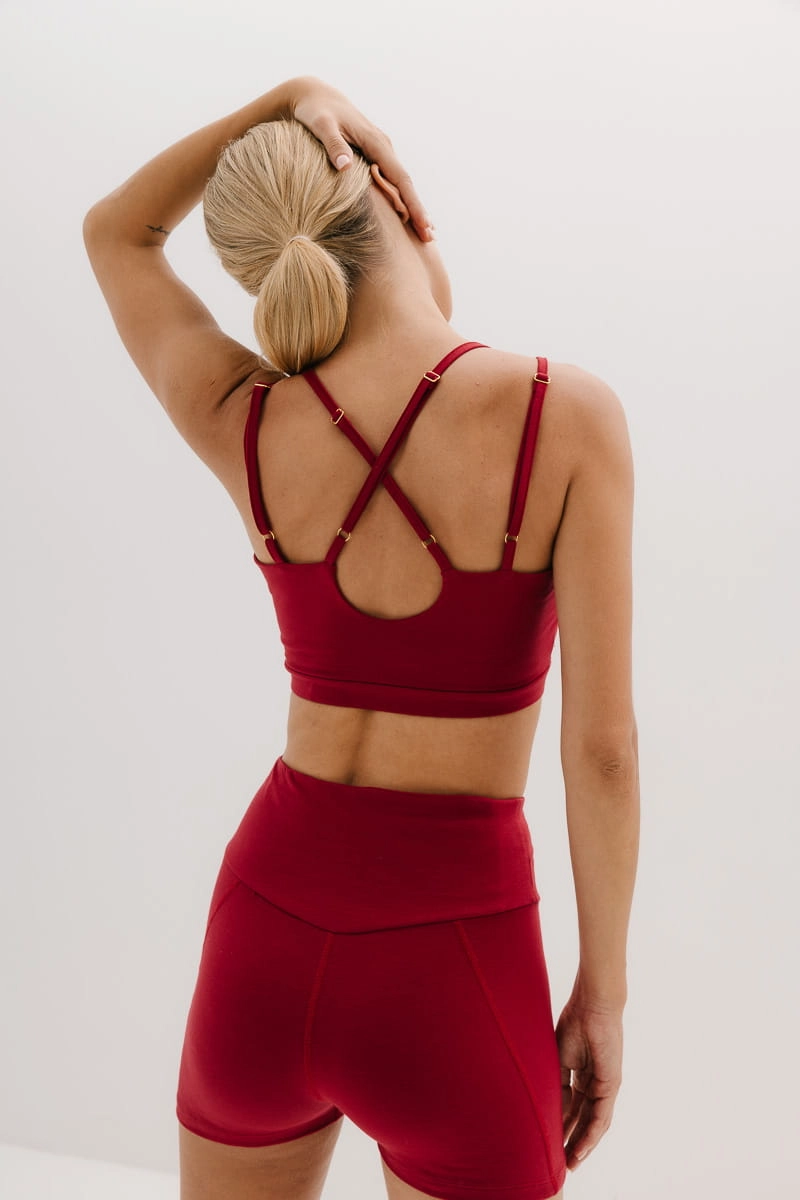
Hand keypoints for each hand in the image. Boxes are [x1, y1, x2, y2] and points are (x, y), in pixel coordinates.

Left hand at [285, 75, 434, 243]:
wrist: (314, 96)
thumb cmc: (315, 112)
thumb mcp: (321, 125)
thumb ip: (333, 145)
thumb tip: (345, 167)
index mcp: (376, 143)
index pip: (400, 179)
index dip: (412, 204)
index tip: (422, 225)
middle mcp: (384, 147)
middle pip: (407, 185)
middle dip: (419, 211)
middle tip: (429, 238)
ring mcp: (381, 152)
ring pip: (402, 184)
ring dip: (414, 208)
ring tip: (423, 234)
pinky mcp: (375, 156)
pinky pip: (393, 181)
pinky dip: (402, 199)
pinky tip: (406, 216)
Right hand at [555, 995, 623, 1171]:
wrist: (591, 1004)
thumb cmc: (574, 1022)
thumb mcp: (557, 1058)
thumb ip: (555, 1082)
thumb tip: (544, 1106)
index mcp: (581, 1075)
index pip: (571, 1108)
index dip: (561, 1127)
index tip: (549, 1143)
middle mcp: (594, 1084)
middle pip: (583, 1120)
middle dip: (571, 1142)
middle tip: (560, 1163)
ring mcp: (605, 1085)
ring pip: (594, 1124)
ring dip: (582, 1145)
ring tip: (569, 1164)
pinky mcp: (611, 1085)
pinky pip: (601, 1117)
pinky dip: (591, 1135)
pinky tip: (581, 1150)